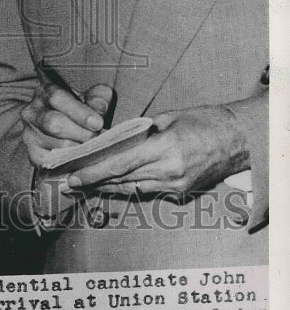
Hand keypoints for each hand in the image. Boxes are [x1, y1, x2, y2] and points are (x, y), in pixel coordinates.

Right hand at [20, 80, 113, 168]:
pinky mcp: (33, 154)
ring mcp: (30, 134)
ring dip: (79, 149)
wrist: (58, 126)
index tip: (97, 123)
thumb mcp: (88, 98)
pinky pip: (54, 163)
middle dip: (81, 133)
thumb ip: (97, 98)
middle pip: (54, 123)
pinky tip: (82, 160)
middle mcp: (32, 112)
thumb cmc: (76, 110)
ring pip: (56, 145)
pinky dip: (71, 163)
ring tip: (94, 149)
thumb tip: (100, 108)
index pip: (57, 97)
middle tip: (98, 138)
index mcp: (44, 92)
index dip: (79, 111)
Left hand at [66, 104, 248, 199]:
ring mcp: (176, 185)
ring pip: (132, 188)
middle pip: (123, 180)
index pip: (121, 164)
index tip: (75, 176)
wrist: (238, 140)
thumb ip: (140, 131)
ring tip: (84, 183)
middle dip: (94, 181)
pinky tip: (111, 183)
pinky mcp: (180, 192)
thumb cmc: (204, 121)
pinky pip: (147, 190)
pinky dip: (128, 186)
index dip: (94, 172)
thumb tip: (114, 139)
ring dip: (107, 186)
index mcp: (165, 149)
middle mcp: (169, 172)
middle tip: (70, 180)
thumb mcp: (168, 117)